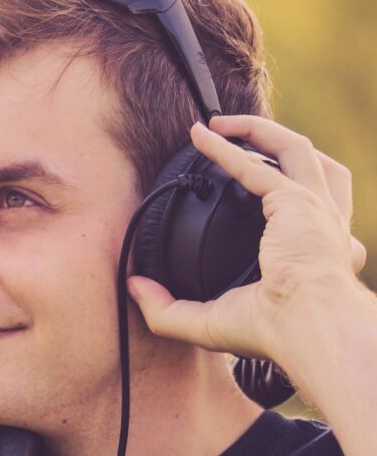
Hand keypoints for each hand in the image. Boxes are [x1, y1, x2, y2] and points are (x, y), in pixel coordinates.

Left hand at [126, 115, 367, 363]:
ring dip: (256, 129)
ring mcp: (315, 207)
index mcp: (314, 247)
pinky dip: (226, 148)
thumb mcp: (208, 323)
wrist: (307, 330)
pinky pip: (255, 165)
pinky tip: (202, 136)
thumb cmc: (272, 333)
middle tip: (231, 133)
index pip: (307, 205)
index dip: (279, 186)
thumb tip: (133, 286)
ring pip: (293, 148)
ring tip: (218, 122)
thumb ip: (166, 308)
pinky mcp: (297, 201)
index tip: (246, 179)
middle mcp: (323, 222)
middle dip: (272, 141)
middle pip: (309, 164)